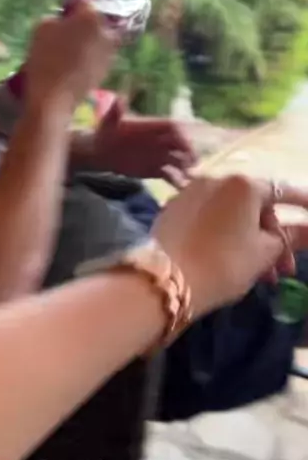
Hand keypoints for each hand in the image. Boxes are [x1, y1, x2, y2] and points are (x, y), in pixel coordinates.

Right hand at [24, 0, 119, 112]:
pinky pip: (96, 56)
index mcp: (91, 16)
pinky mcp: (106, 71)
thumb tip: (62, 21)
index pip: (81, 1)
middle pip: (94, 21)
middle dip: (82, 22)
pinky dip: (88, 56)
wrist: (54, 97)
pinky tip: (73, 63)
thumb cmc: (45, 57)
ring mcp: (108, 53)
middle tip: (65, 29)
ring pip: (97, 39)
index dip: (69, 4)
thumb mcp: (42, 27)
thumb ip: (55, 18)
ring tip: (69, 48)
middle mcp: (105, 32)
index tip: (61, 9)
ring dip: (87, 40)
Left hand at [89, 98, 196, 184]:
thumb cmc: (105, 134)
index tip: (185, 146)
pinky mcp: (156, 170)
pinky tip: (180, 188)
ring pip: (178, 161)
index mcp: (152, 127)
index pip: (173, 128)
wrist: (100, 153)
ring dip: (185, 169)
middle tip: (193, 164)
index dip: (181, 136)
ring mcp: (159, 156)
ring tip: (189, 178)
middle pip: (181, 145)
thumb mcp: (108, 123)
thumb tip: (118, 99)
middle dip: (189, 153)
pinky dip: (176, 181)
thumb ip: (115, 112)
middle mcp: (160, 140)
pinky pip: (170, 175)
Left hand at [151, 175, 294, 317]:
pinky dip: (224, 235)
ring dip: (249, 240)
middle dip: (273, 237)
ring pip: (231, 214)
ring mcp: (190, 192)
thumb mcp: (264, 253)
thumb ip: (291, 237)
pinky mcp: (172, 209)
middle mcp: (216, 179)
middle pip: (255, 206)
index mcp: (244, 184)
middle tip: (283, 270)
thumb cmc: (224, 264)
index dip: (303, 203)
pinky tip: (229, 259)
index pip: (283, 191)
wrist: (165, 280)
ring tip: (260, 275)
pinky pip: (208, 218)